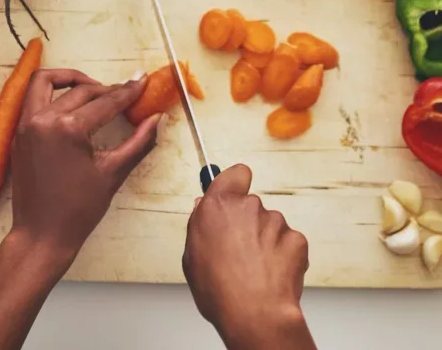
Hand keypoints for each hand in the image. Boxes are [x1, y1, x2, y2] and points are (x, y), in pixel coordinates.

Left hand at [11, 68, 161, 268]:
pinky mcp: (19, 134)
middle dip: (107, 88)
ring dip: (70, 79)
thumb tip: (158, 119)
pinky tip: (71, 105)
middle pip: (81, 90)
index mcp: (67, 129)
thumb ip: (139, 142)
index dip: (128, 91)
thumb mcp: (113, 173)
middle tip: (126, 93)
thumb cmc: (79, 210)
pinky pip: (33, 99)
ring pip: (46, 82)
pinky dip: (52, 93)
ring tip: (93, 88)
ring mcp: (26, 125)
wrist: (41, 236)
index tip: (143, 79)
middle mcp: (43, 119)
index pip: (105, 102)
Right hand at [183, 165, 313, 349]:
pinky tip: (271, 273)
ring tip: (254, 268)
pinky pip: (288, 241)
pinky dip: (282, 255)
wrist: (254, 314)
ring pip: (270, 224)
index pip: (235, 174)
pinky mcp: (296, 238)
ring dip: (264, 240)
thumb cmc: (220, 290)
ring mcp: (275, 221)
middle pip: (250, 204)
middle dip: (246, 222)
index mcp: (218, 206)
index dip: (235, 182)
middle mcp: (248, 207)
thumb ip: (199, 225)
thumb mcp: (192, 257)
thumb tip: (203, 210)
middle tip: (239, 249)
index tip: (234, 191)